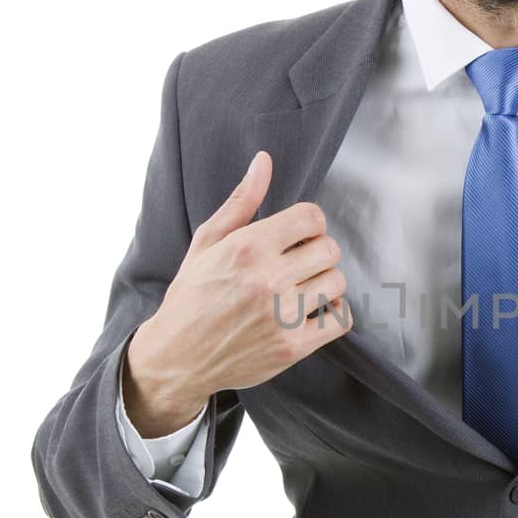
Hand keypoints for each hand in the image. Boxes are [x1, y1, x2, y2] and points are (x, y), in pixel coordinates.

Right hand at [128, 150, 353, 410]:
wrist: (176, 356)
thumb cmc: (192, 295)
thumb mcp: (207, 242)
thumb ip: (241, 201)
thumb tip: (264, 161)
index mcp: (247, 247)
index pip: (311, 217)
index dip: (309, 223)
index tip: (297, 235)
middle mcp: (267, 279)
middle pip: (329, 248)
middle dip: (317, 251)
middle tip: (299, 263)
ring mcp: (282, 316)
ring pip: (337, 281)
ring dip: (325, 281)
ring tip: (303, 287)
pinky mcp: (292, 347)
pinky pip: (340, 319)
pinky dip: (335, 312)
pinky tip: (316, 309)